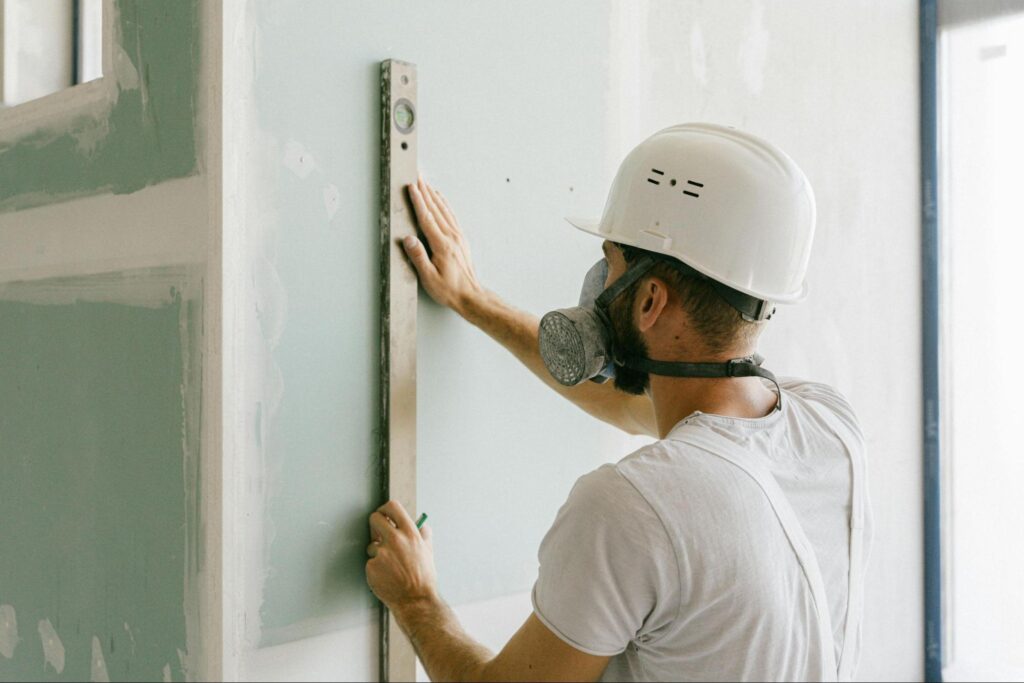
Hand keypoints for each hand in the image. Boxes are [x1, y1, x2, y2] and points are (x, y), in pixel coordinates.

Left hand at [366, 500, 438, 610]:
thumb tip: (421, 524)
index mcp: (410, 533)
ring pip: (372, 545)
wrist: (416, 601)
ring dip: (377, 552)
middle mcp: (395, 540)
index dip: (386, 509)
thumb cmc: (423, 578)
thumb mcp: (428, 551)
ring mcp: (382, 553)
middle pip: (375, 519)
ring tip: (390, 566)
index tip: (384, 514)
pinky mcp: (372, 566)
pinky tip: (386, 576)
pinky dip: (376, 568)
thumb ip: (424, 535)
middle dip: (375, 525)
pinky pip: (370, 562)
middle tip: (378, 534)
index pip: (393, 507)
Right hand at [403, 176, 484, 315]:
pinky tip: (441, 200)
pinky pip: (452, 216)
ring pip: (444, 210)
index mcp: (442, 245)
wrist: (471, 296)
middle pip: (436, 209)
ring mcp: (458, 237)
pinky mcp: (461, 239)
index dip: (418, 201)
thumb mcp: (429, 278)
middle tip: (417, 176)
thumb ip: (418, 257)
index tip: (412, 186)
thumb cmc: (449, 290)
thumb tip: (408, 239)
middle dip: (425, 191)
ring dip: (434, 195)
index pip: (427, 218)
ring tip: (425, 183)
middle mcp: (452, 237)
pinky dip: (445, 205)